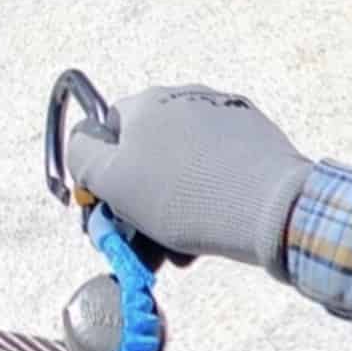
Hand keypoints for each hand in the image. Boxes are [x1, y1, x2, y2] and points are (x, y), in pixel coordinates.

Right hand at [67, 85, 313, 272]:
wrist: (268, 207)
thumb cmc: (184, 196)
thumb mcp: (113, 181)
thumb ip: (83, 157)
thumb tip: (82, 143)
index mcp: (146, 103)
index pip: (108, 134)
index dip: (104, 176)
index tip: (112, 212)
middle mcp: (185, 98)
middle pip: (147, 154)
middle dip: (140, 202)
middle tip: (144, 244)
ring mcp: (225, 115)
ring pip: (182, 168)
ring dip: (171, 210)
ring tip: (177, 252)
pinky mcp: (256, 137)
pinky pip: (216, 169)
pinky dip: (206, 198)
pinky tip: (207, 232)